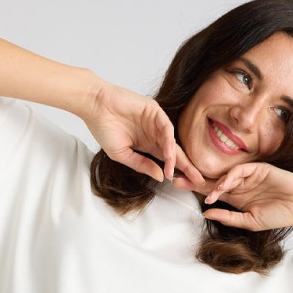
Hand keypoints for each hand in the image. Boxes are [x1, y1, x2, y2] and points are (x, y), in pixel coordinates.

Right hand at [82, 81, 204, 185]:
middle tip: (198, 181)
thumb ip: (142, 165)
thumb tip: (160, 176)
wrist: (95, 107)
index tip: (188, 186)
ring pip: (172, 142)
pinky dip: (168, 142)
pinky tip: (169, 155)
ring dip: (175, 158)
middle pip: (174, 153)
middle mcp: (154, 134)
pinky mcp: (154, 110)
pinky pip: (166, 128)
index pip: (167, 160)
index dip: (178, 172)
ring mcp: (155, 122)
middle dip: (187, 167)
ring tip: (177, 172)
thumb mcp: (123, 155)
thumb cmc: (104, 129)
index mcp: (148, 145)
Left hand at [173, 161, 292, 230]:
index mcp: (236, 198)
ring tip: (201, 191)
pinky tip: (222, 188)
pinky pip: (239, 171)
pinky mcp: (258, 169)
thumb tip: (206, 213)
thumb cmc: (278, 215)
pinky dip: (229, 178)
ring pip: (224, 175)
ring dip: (212, 183)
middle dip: (194, 180)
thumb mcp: (249, 222)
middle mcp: (240, 186)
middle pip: (213, 180)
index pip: (212, 192)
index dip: (195, 188)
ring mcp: (248, 176)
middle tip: (176, 178)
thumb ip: (228, 218)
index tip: (178, 186)